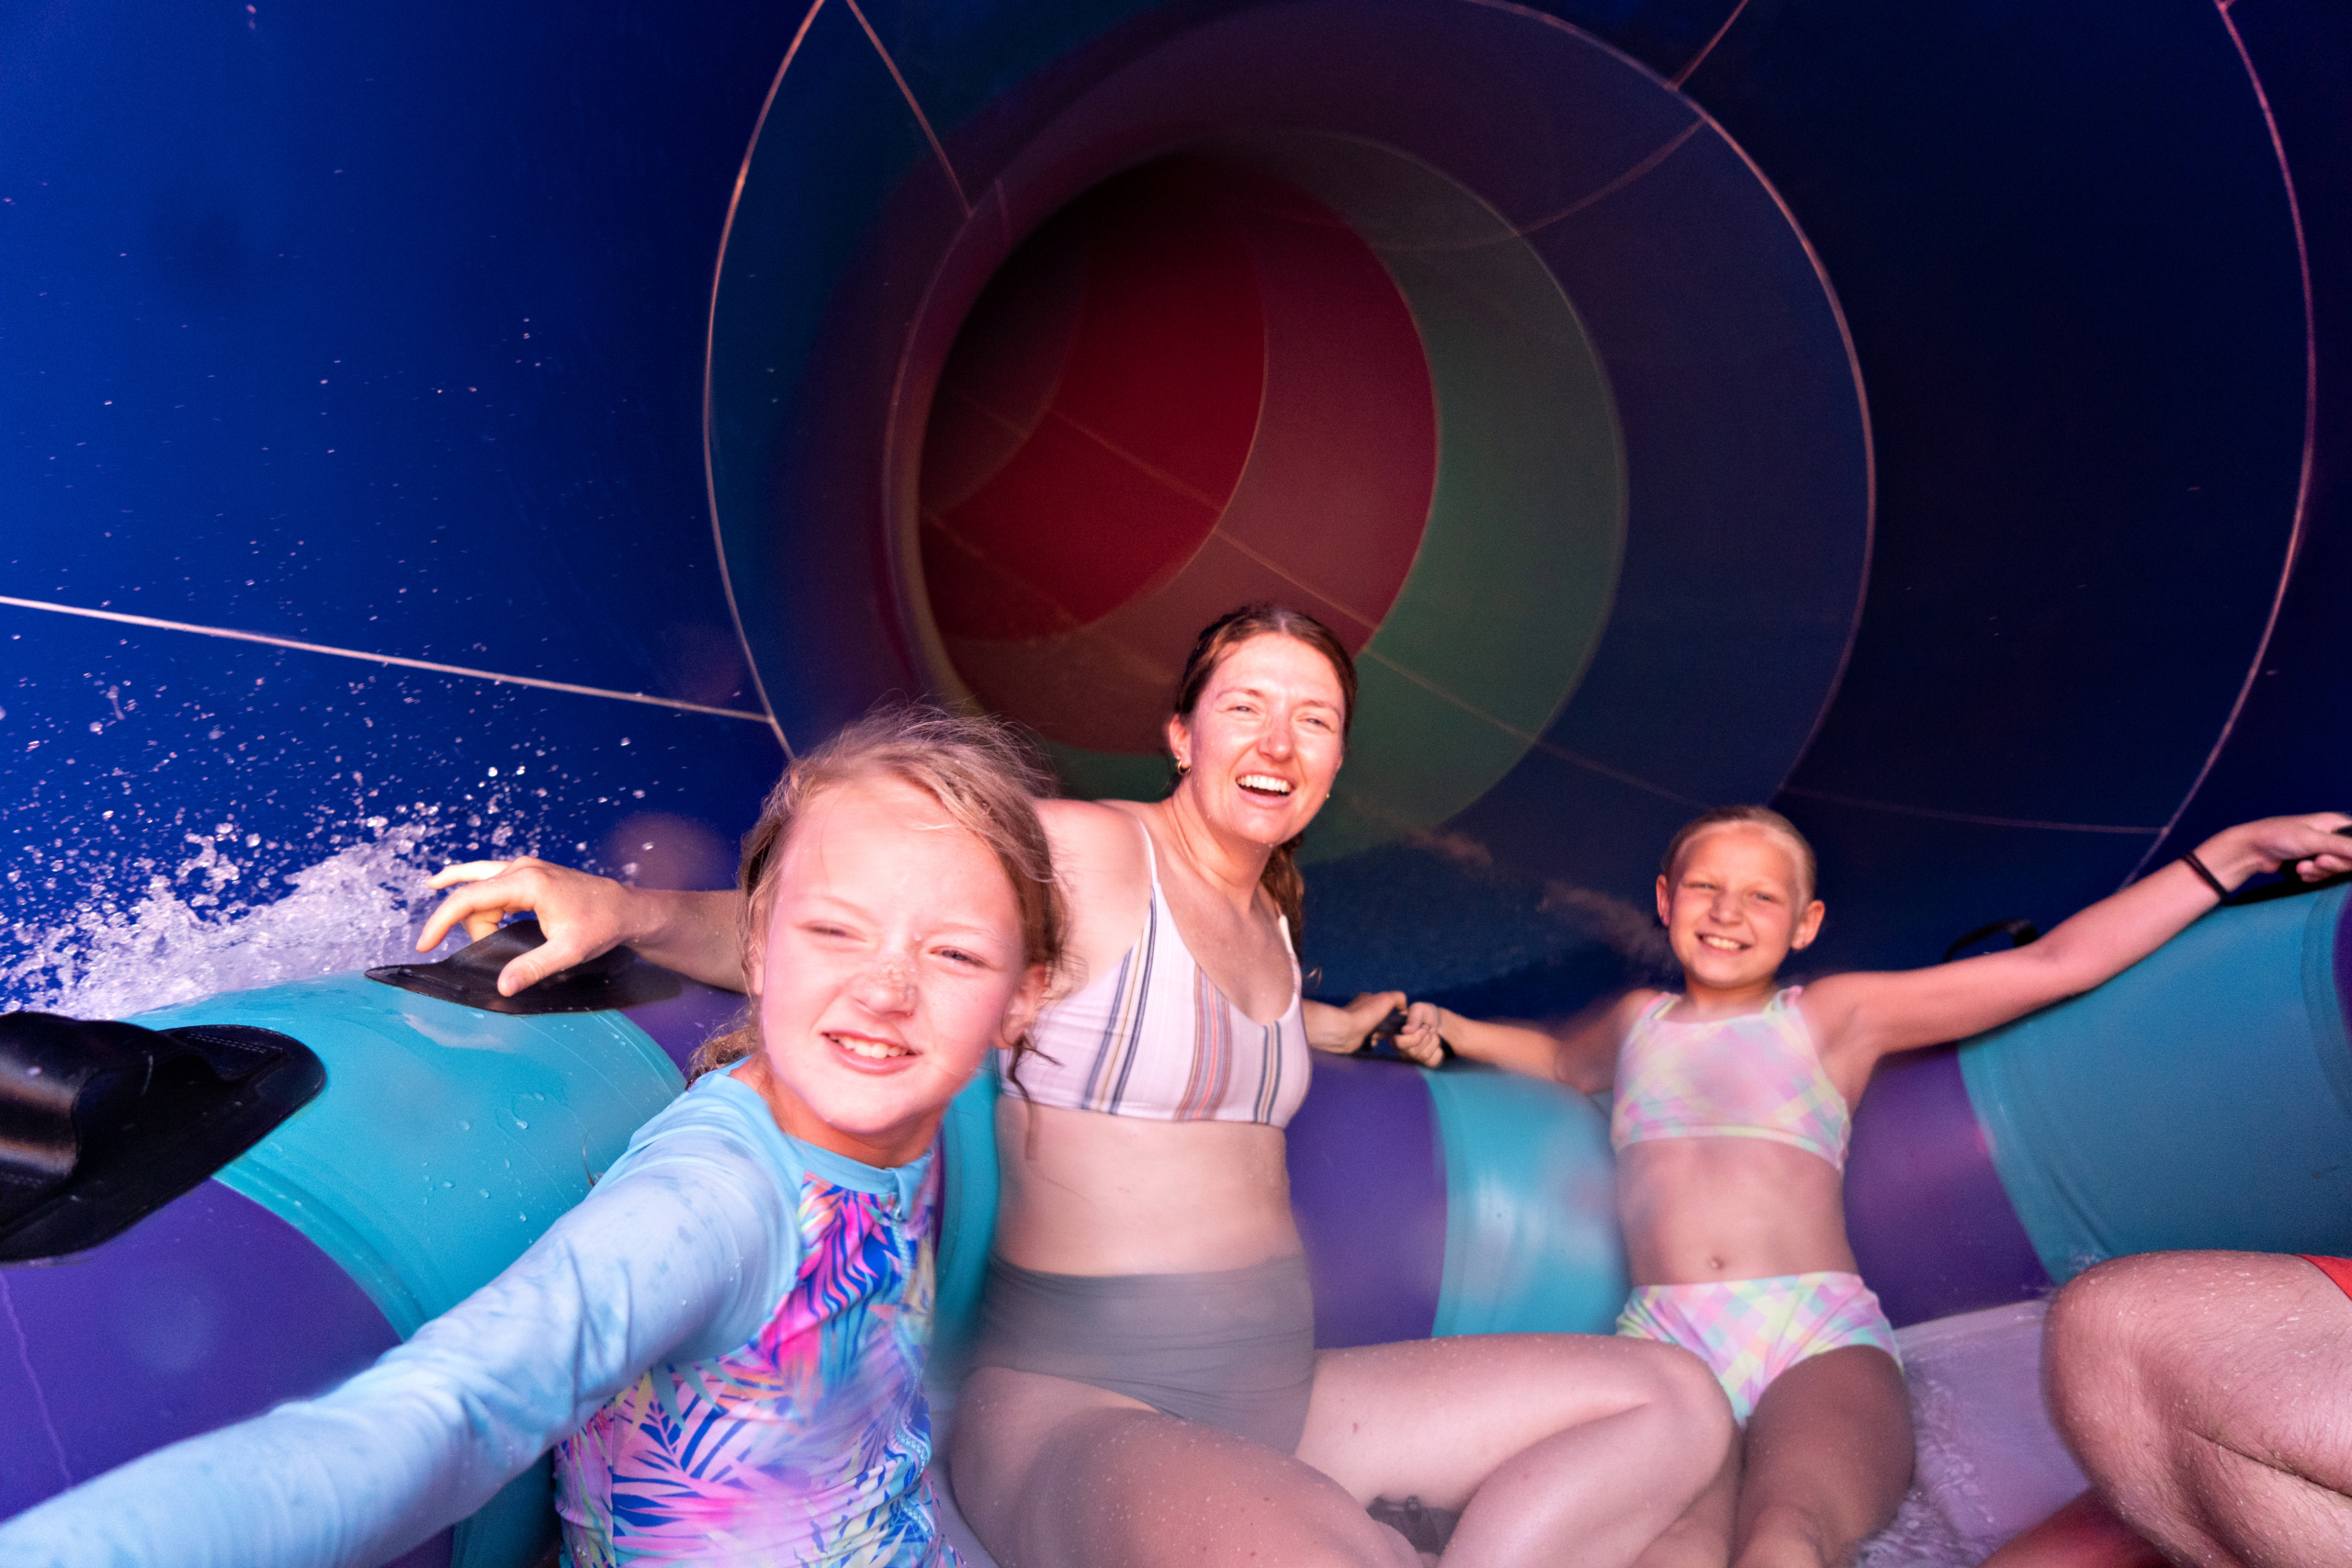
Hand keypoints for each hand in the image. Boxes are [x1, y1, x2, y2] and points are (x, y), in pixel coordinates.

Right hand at [415, 856, 640, 995]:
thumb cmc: (601, 925)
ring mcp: (524, 868)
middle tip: (486, 950)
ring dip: (476, 916)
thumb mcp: (569, 952)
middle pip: (470, 894)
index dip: (440, 921)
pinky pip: (489, 884)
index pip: (468, 898)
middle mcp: (521, 868)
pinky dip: (476, 897)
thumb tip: (503, 987)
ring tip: (490, 939)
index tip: (423, 944)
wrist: (626, 908)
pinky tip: (448, 889)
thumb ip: (533, 967)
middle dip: (466, 925)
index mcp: (527, 881)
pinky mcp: (528, 874)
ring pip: (478, 889)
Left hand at [1305, 990, 1406, 1052]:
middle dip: (1387, 1024)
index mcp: (1367, 999)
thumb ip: (1398, 998)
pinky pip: (1370, 1040)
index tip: (1398, 1018)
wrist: (1346, 1031)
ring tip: (1379, 1035)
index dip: (1394, 1011)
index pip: (1385, 1003)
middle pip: (1382, 1018)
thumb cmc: (1366, 1013)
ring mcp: (1357, 1023)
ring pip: (1377, 1030)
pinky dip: (1373, 1041)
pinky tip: (1372, 1041)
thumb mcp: (1386, 998)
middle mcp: (1361, 1010)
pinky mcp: (1356, 1036)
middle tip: (1390, 1029)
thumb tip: (1403, 1006)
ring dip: (1380, 1034)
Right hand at [1394, 1001, 1448, 1066]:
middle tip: (1428, 1028)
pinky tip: (1435, 1043)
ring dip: (1434, 1041)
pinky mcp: (1424, 1062)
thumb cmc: (1425, 1014)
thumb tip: (1405, 1030)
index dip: (1416, 1036)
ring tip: (1432, 1033)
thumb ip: (1413, 1017)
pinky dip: (1439, 1050)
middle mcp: (1400, 1048)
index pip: (1400, 1043)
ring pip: (1424, 1056)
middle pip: (1413, 1051)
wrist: (1438, 1021)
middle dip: (1427, 1037)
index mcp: (1395, 1034)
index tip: (1424, 1026)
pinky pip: (1433, 1061)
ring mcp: (1412, 1057)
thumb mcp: (1419, 1009)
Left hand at [2203, 813, 2351, 886]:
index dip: (2350, 855)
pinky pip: (2323, 876)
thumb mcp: (2314, 840)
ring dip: (2319, 872)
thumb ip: (2343, 847)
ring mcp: (2322, 850)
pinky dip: (2311, 876)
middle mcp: (2332, 836)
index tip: (2334, 857)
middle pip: (2349, 859)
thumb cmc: (2278, 836)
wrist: (2251, 851)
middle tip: (2318, 861)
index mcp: (2336, 823)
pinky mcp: (2312, 863)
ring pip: (2336, 870)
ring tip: (2302, 866)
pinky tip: (2298, 870)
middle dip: (2333, 865)